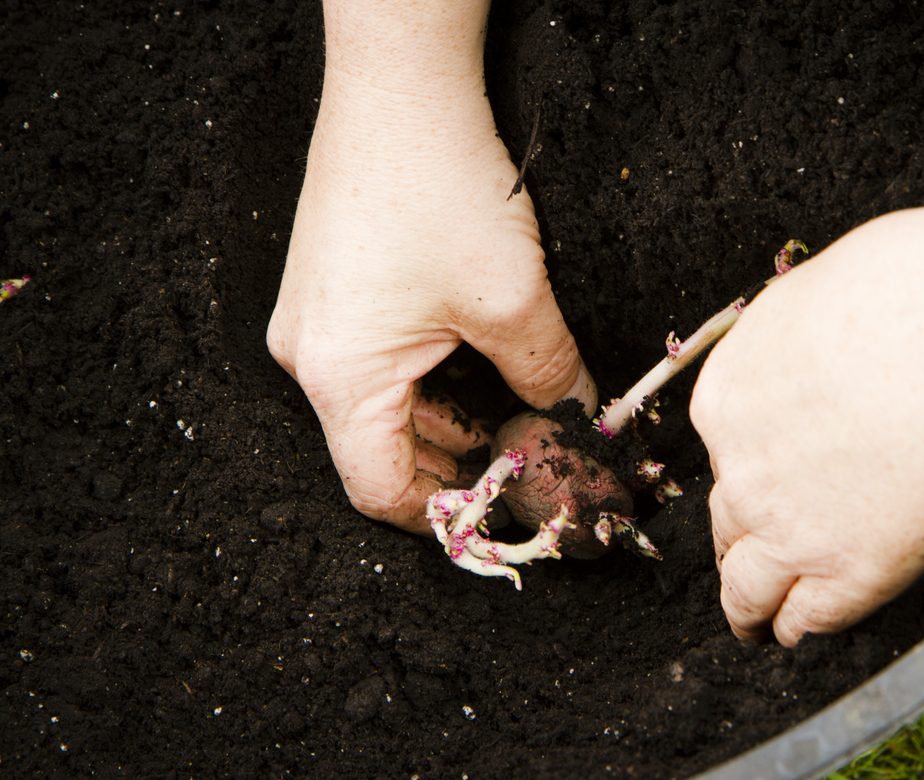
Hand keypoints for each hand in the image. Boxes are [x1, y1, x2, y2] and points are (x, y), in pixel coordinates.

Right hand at [267, 4, 593, 534]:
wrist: (399, 85)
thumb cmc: (441, 186)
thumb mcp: (514, 300)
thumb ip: (551, 378)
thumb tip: (579, 421)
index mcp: (339, 377)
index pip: (380, 489)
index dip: (444, 515)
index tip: (502, 512)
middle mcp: (309, 357)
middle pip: (378, 450)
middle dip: (454, 464)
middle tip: (520, 462)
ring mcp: (312, 322)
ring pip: (381, 407)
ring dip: (446, 419)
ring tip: (511, 413)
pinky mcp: (329, 292)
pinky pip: (375, 364)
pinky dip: (427, 379)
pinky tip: (477, 364)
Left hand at [691, 210, 923, 646]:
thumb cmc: (901, 292)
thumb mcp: (811, 300)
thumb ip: (794, 345)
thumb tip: (809, 347)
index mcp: (726, 400)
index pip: (726, 452)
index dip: (747, 472)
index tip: (762, 481)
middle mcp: (744, 473)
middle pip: (727, 521)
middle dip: (736, 542)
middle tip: (743, 561)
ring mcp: (790, 529)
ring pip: (746, 587)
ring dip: (746, 609)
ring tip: (753, 626)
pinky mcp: (850, 572)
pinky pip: (807, 615)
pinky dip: (796, 627)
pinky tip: (797, 633)